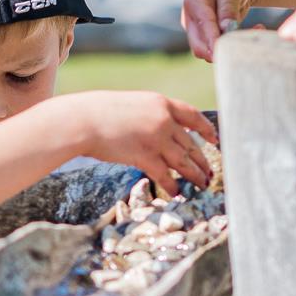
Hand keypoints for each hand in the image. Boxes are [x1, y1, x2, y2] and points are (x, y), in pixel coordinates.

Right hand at [63, 90, 217, 196]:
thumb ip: (149, 114)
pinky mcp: (145, 156)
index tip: (214, 139)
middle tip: (210, 171)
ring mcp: (156, 138)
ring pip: (183, 160)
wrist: (82, 120)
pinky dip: (173, 185)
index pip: (193, 115)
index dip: (206, 128)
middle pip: (190, 143)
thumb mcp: (131, 104)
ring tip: (202, 184)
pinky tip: (177, 192)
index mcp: (161, 103)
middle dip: (202, 160)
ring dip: (195, 174)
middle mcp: (163, 120)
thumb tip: (161, 130)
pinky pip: (166, 174)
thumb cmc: (98, 112)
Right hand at [181, 0, 254, 60]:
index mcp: (194, 2)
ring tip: (259, 28)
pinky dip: (237, 44)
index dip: (214, 40)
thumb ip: (228, 6)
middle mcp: (191, 19)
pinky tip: (256, 28)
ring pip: (210, 51)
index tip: (229, 50)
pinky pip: (220, 48)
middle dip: (222, 50)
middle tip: (249, 42)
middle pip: (199, 47)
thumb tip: (224, 29)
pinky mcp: (208, 37)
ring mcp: (197, 30)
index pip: (203, 25)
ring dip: (233, 47)